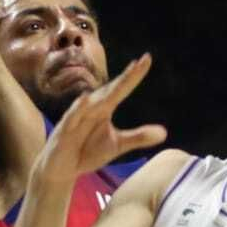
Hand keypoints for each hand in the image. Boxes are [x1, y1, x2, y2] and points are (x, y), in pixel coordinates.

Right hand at [32, 55, 165, 186]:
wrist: (61, 168)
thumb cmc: (87, 151)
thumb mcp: (117, 145)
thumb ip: (138, 137)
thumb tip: (164, 132)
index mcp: (104, 109)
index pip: (122, 88)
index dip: (134, 75)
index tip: (147, 58)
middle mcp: (91, 108)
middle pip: (110, 90)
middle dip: (125, 77)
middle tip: (140, 62)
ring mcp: (76, 117)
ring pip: (92, 101)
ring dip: (105, 90)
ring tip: (118, 82)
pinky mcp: (64, 130)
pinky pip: (72, 117)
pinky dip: (78, 109)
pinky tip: (86, 100)